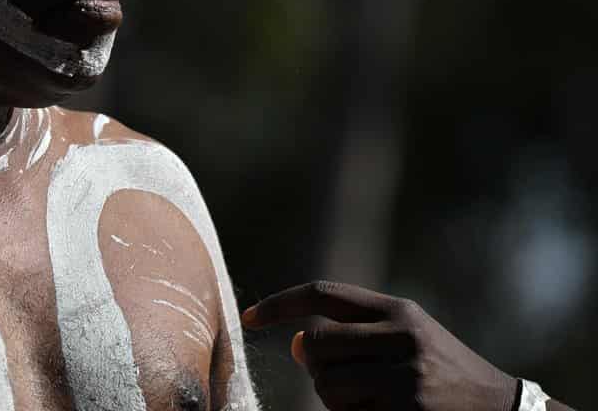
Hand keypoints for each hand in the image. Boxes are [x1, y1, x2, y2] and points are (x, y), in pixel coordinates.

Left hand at [242, 280, 518, 410]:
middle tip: (345, 381)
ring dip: (335, 400)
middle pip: (314, 346)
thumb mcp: (407, 340)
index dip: (278, 304)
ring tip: (372, 402)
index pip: (321, 294)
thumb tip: (295, 342)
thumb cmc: (444, 375)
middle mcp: (402, 337)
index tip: (248, 318)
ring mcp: (406, 378)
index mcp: (398, 311)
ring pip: (325, 386)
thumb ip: (353, 335)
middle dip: (316, 368)